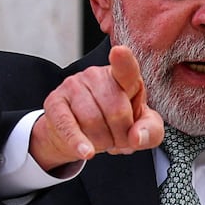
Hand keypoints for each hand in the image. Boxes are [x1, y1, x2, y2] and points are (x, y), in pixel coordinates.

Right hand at [30, 44, 163, 170]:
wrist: (78, 136)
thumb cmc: (115, 125)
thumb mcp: (141, 129)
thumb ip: (150, 131)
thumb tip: (136, 137)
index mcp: (123, 77)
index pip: (125, 68)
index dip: (123, 60)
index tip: (119, 52)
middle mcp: (97, 75)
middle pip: (116, 110)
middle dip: (121, 135)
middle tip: (118, 141)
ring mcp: (73, 85)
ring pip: (92, 120)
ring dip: (101, 142)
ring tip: (102, 142)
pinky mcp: (54, 102)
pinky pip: (68, 126)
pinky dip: (78, 142)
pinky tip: (86, 152)